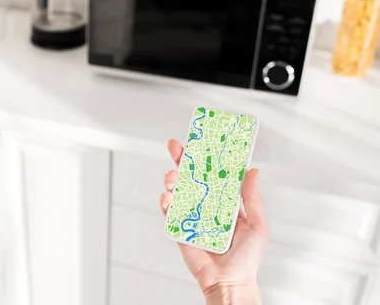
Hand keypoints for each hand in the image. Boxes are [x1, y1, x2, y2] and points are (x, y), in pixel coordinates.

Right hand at [160, 139, 268, 304]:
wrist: (230, 282)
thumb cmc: (247, 258)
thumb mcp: (258, 224)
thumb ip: (252, 198)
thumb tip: (252, 171)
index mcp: (224, 201)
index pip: (212, 173)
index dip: (205, 157)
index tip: (200, 140)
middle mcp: (206, 204)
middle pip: (190, 176)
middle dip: (181, 160)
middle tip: (176, 147)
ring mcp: (191, 215)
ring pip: (177, 190)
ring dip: (172, 179)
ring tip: (173, 177)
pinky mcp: (179, 228)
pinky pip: (169, 211)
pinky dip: (165, 201)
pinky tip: (168, 197)